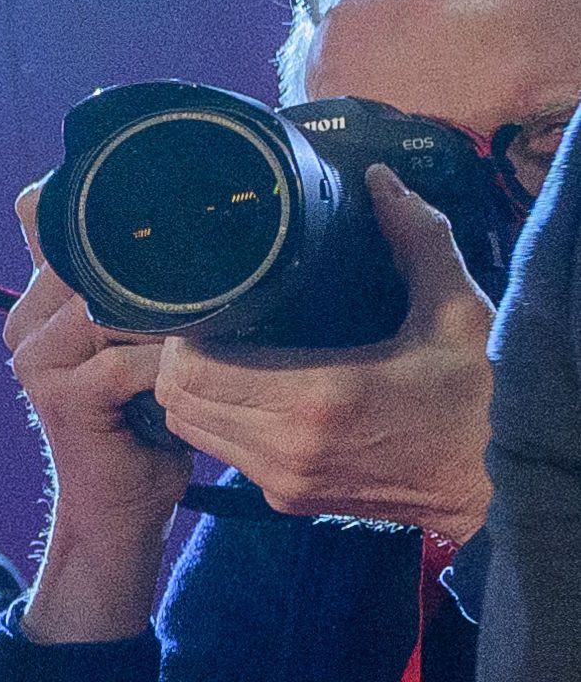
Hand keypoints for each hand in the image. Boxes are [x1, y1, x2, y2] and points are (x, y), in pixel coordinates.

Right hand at [8, 184, 183, 641]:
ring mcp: (34, 360)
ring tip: (197, 342)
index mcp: (38, 302)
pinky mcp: (60, 397)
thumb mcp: (142, 345)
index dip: (110, 218)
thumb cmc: (144, 422)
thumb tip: (192, 224)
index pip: (49, 220)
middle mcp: (25, 324)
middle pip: (89, 260)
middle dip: (155, 276)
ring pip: (108, 308)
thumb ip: (141, 294)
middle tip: (203, 299)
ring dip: (165, 324)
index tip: (172, 228)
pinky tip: (185, 382)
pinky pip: (122, 363)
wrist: (119, 509)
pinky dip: (165, 371)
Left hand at [152, 169, 495, 539]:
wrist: (506, 485)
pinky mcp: (290, 501)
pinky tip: (244, 390)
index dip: (183, 333)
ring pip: (190, 430)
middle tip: (207, 322)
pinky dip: (217, 422)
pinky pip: (222, 455)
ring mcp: (285, 480)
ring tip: (221, 352)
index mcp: (319, 397)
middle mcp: (288, 446)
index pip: (192, 369)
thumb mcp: (458, 311)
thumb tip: (379, 181)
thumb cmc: (482, 396)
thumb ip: (416, 238)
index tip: (206, 304)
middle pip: (176, 399)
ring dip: (192, 393)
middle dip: (178, 359)